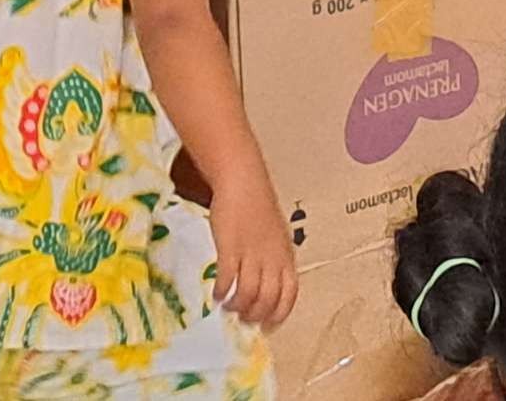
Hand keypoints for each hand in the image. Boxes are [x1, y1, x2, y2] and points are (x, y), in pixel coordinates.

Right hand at [209, 173, 298, 327]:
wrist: (242, 181)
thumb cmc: (257, 205)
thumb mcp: (275, 235)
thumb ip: (273, 259)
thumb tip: (266, 283)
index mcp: (286, 256)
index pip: (289, 296)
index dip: (279, 315)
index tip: (268, 326)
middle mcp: (271, 259)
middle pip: (267, 300)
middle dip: (255, 315)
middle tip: (243, 320)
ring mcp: (251, 254)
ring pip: (248, 294)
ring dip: (237, 307)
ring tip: (228, 308)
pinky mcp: (230, 248)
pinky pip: (227, 279)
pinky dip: (222, 292)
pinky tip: (217, 294)